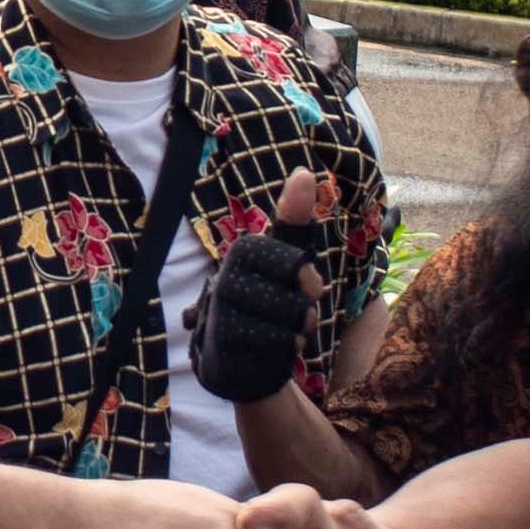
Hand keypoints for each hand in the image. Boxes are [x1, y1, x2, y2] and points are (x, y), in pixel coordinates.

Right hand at [187, 171, 331, 403]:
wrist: (237, 354)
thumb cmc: (267, 297)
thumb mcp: (282, 257)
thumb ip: (294, 219)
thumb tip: (304, 172)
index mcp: (241, 254)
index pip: (292, 261)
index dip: (307, 277)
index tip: (309, 286)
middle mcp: (223, 283)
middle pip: (293, 301)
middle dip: (306, 313)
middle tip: (298, 317)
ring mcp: (220, 321)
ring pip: (284, 330)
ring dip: (296, 336)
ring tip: (287, 334)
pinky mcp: (221, 356)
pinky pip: (271, 355)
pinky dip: (283, 356)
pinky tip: (275, 352)